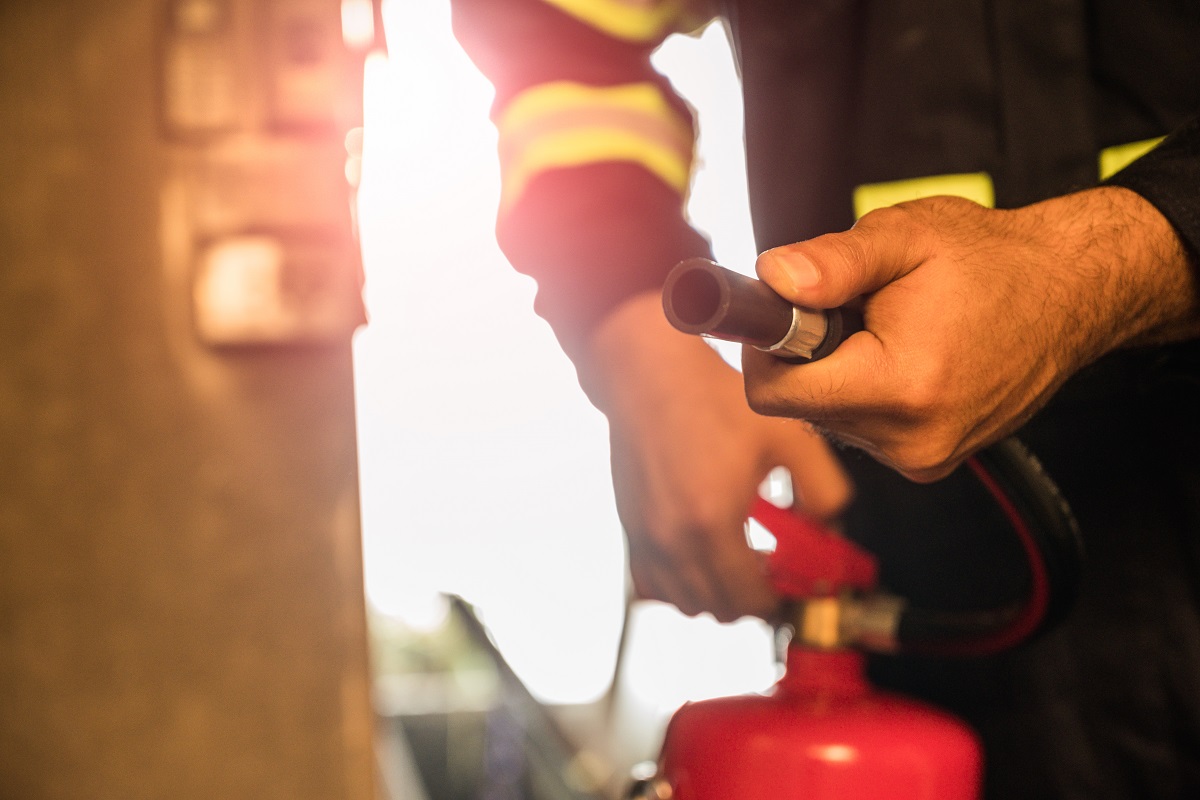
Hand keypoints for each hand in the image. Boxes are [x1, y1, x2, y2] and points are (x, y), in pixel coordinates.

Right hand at [580, 291, 851, 621]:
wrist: (649, 376)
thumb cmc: (712, 399)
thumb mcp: (787, 436)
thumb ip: (824, 489)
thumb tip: (830, 528)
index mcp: (713, 524)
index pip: (749, 601)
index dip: (778, 599)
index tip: (793, 581)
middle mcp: (672, 541)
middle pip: (718, 610)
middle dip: (751, 599)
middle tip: (772, 571)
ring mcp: (646, 538)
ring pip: (683, 602)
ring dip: (715, 594)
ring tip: (738, 561)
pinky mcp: (630, 528)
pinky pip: (652, 582)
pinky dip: (680, 582)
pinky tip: (702, 552)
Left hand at [744, 187, 1198, 481]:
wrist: (1069, 294)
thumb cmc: (989, 260)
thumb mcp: (905, 238)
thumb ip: (832, 262)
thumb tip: (771, 277)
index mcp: (899, 387)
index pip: (775, 393)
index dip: (765, 346)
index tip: (783, 309)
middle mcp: (910, 440)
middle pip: (800, 405)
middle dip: (807, 354)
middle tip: (853, 309)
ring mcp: (923, 458)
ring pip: (828, 417)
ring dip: (838, 372)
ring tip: (890, 330)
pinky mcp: (929, 461)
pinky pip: (862, 427)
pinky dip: (865, 390)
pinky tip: (906, 355)